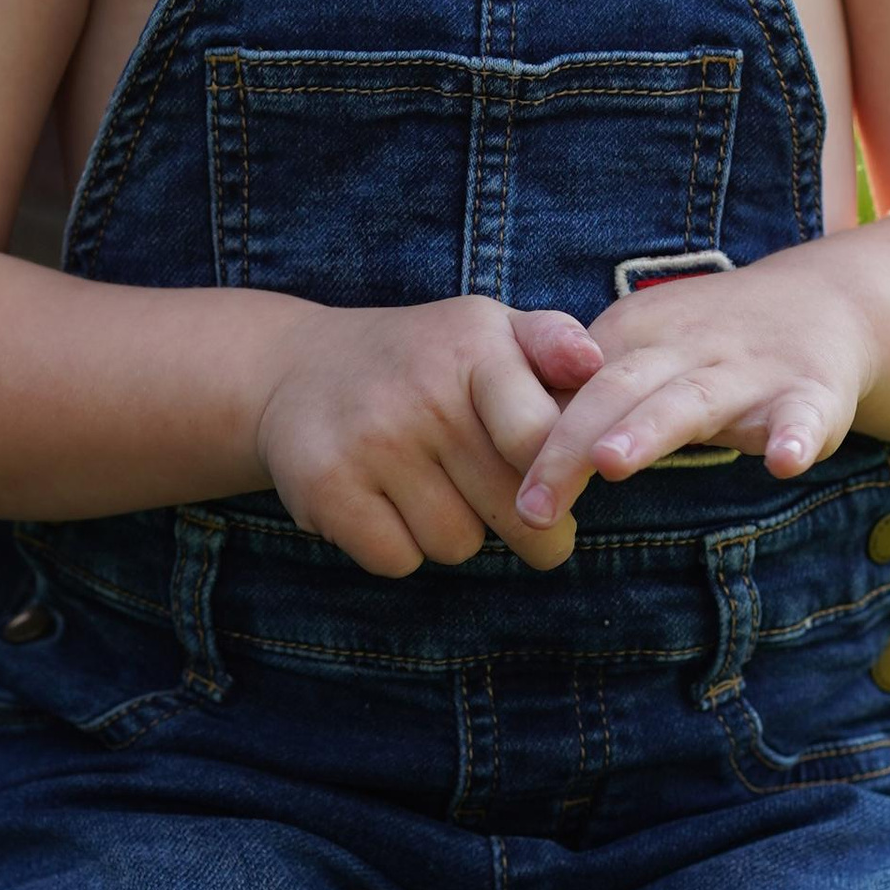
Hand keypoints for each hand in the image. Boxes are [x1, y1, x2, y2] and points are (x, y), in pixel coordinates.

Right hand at [256, 298, 606, 577]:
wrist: (296, 368)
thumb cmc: (425, 360)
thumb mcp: (489, 330)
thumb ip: (555, 343)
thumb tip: (593, 366)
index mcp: (475, 347)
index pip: (539, 440)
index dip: (562, 483)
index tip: (561, 496)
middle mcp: (422, 392)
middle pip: (513, 510)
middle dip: (527, 524)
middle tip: (514, 506)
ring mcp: (370, 441)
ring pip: (458, 543)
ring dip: (455, 531)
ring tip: (429, 485)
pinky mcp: (326, 488)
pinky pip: (399, 559)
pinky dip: (399, 546)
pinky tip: (384, 502)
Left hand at [512, 265, 873, 528]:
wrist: (827, 300)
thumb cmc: (711, 344)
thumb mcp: (642, 352)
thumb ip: (585, 396)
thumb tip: (496, 454)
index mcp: (637, 339)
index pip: (574, 388)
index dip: (534, 437)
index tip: (497, 490)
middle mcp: (686, 350)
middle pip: (618, 392)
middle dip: (569, 443)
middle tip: (530, 502)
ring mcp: (750, 370)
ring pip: (694, 400)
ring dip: (651, 430)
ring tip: (612, 463)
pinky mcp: (813, 389)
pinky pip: (804, 415)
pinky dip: (796, 435)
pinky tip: (784, 461)